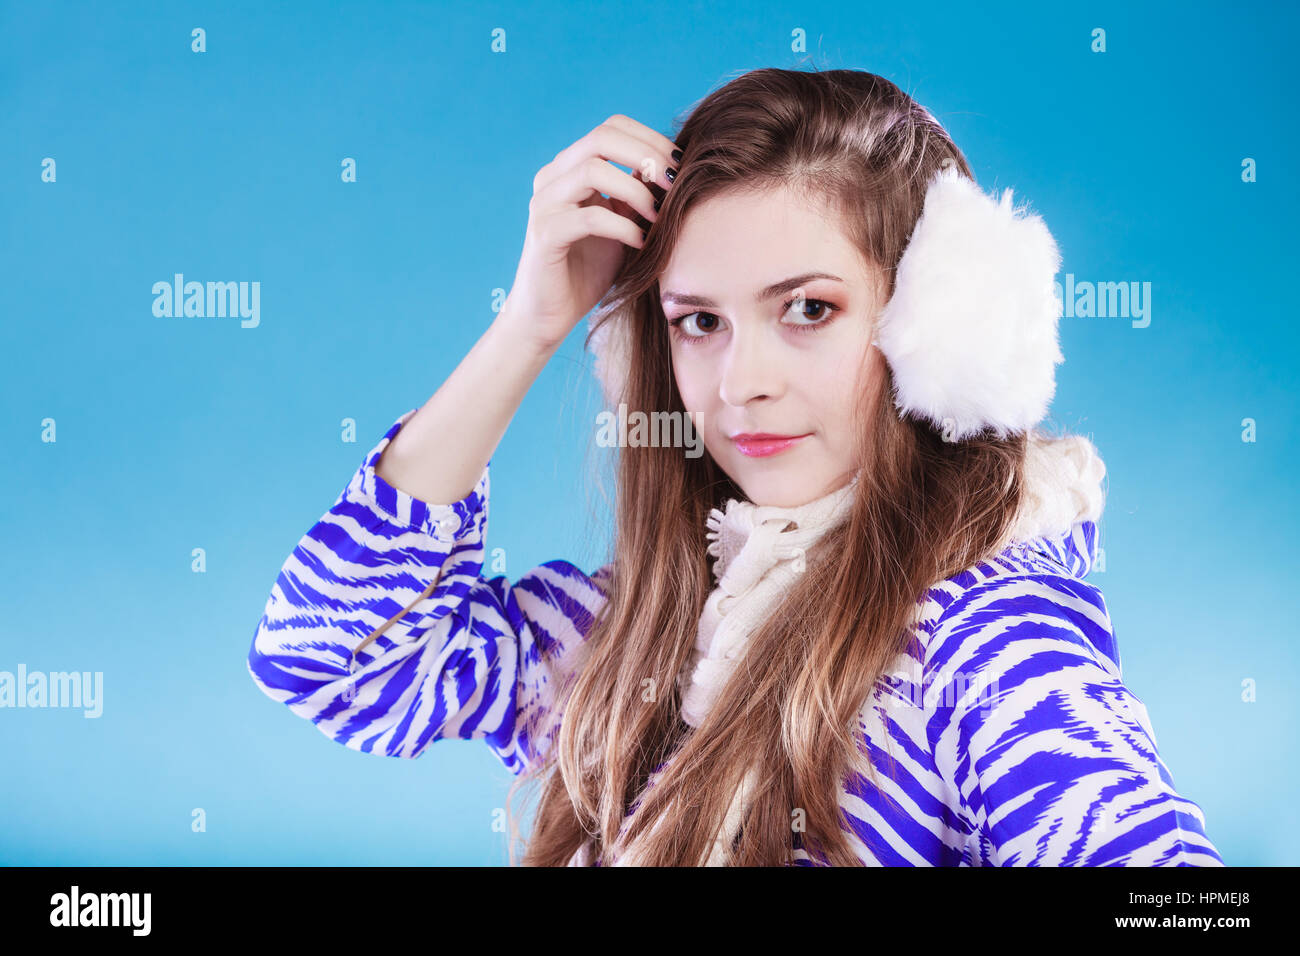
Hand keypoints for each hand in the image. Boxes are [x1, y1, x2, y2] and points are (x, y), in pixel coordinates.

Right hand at [498, 114, 679, 349]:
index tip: (680, 165)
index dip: (650, 138)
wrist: (550, 314)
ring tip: (659, 216)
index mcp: (569, 168)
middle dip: (646, 156)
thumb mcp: (622, 223)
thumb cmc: (588, 270)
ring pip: (592, 171)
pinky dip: (623, 226)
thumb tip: (674, 169)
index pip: (611, 127)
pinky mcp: (544, 235)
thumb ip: (638, 194)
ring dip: (636, 190)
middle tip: (675, 183)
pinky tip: (640, 242)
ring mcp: (544, 204)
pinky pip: (589, 217)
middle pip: (600, 138)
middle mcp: (552, 178)